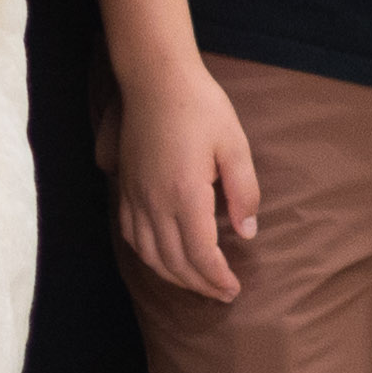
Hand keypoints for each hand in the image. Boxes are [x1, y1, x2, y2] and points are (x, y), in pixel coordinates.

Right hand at [118, 52, 266, 301]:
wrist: (155, 79)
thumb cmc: (200, 107)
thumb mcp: (235, 145)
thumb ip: (244, 192)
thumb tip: (246, 232)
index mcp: (185, 194)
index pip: (200, 255)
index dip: (217, 278)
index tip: (233, 289)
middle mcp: (155, 203)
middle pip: (174, 262)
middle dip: (199, 284)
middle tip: (222, 294)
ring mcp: (135, 197)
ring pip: (150, 255)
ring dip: (174, 276)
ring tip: (197, 283)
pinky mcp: (125, 188)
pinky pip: (132, 236)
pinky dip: (149, 257)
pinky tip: (163, 258)